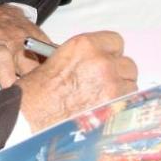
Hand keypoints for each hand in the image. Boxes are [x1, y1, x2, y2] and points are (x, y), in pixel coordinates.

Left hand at [0, 4, 48, 98]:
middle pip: (30, 67)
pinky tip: (54, 78)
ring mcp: (30, 38)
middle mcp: (13, 42)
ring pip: (45, 62)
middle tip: (31, 102)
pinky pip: (53, 54)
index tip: (12, 99)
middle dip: (32, 86)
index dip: (9, 82)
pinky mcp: (41, 37)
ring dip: (46, 78)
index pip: (3, 64)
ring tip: (46, 94)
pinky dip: (54, 67)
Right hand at [15, 31, 137, 131]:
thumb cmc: (35, 94)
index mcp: (84, 46)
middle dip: (118, 74)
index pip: (115, 41)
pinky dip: (120, 107)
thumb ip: (81, 58)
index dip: (111, 53)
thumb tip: (94, 63)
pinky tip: (104, 110)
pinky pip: (129, 103)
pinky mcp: (114, 106)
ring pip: (131, 85)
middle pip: (127, 64)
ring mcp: (111, 85)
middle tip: (104, 84)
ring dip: (121, 91)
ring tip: (102, 100)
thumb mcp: (54, 61)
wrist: (29, 119)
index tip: (107, 60)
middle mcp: (101, 62)